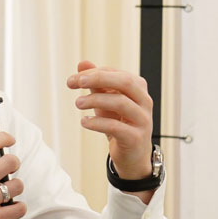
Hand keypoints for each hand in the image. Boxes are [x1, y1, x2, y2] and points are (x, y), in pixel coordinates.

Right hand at [0, 132, 25, 218]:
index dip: (4, 138)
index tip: (9, 140)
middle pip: (11, 161)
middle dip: (14, 163)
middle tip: (10, 169)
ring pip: (18, 185)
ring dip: (15, 187)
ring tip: (7, 192)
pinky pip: (19, 208)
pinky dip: (17, 208)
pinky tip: (10, 208)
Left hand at [66, 61, 154, 180]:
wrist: (132, 154)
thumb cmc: (118, 122)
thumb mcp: (105, 100)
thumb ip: (96, 82)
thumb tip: (82, 63)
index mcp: (138, 88)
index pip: (116, 73)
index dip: (94, 73)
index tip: (73, 79)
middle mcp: (144, 101)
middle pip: (124, 82)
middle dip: (99, 79)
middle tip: (77, 82)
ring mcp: (142, 120)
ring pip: (120, 103)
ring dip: (95, 100)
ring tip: (78, 103)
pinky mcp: (135, 138)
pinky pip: (115, 126)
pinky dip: (97, 122)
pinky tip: (84, 121)